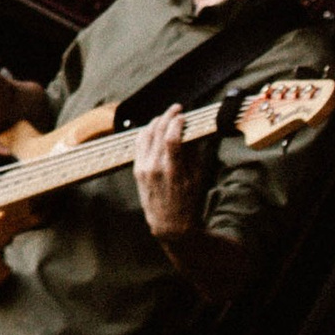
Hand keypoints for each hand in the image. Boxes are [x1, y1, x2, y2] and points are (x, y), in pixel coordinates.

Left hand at [134, 107, 205, 240]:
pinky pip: (138, 144)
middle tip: (176, 108)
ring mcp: (143, 168)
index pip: (172, 137)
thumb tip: (193, 132)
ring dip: (156, 121)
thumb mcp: (197, 179)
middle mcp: (155, 167)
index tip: (184, 115)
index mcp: (173, 171)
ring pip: (146, 135)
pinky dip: (145, 132)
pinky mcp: (137, 170)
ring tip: (165, 116)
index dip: (177, 122)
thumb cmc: (188, 203)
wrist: (169, 225)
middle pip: (158, 132)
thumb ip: (194, 154)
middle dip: (167, 116)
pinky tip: (153, 128)